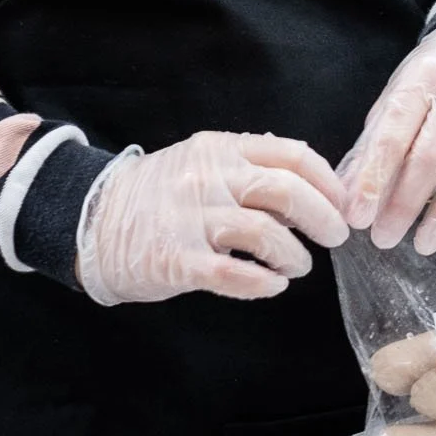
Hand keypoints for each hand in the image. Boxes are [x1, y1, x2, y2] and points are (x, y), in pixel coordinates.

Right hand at [75, 132, 347, 305]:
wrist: (91, 220)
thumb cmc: (158, 195)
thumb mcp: (201, 161)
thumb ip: (248, 164)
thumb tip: (307, 177)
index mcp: (221, 150)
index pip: (292, 155)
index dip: (327, 181)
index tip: (343, 202)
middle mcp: (208, 179)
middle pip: (286, 191)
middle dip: (323, 217)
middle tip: (335, 237)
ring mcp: (190, 219)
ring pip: (265, 234)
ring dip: (294, 255)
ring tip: (298, 266)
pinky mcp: (175, 260)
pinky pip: (233, 274)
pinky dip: (263, 283)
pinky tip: (272, 285)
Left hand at [343, 19, 435, 255]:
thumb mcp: (405, 92)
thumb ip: (377, 140)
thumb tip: (346, 192)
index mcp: (423, 80)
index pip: (394, 134)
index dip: (374, 179)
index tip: (357, 217)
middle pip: (431, 155)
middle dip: (405, 203)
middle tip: (384, 238)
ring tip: (424, 243)